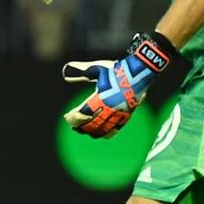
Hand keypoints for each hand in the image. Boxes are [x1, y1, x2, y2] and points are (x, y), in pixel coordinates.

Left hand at [62, 31, 177, 137]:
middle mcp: (110, 108)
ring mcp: (120, 113)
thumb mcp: (96, 69)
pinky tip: (101, 134)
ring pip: (104, 128)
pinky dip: (107, 133)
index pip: (84, 112)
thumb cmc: (116, 70)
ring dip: (92, 131)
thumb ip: (81, 72)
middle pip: (93, 123)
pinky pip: (116, 128)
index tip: (67, 118)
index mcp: (102, 98)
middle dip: (82, 126)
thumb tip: (64, 74)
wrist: (139, 73)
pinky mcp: (127, 115)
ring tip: (84, 131)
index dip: (75, 117)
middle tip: (74, 127)